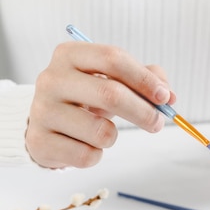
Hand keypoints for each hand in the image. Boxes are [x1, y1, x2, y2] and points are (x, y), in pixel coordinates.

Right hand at [25, 41, 174, 168]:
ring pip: (101, 131)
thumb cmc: (85, 97)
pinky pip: (87, 156)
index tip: (165, 97)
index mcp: (69, 54)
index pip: (112, 58)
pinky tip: (84, 144)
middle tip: (157, 123)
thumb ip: (144, 79)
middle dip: (143, 111)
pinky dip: (96, 154)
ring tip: (102, 132)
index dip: (144, 79)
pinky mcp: (39, 142)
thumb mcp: (110, 79)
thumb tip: (169, 96)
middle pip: (110, 93)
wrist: (44, 123)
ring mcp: (42, 111)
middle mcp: (51, 79)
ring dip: (113, 137)